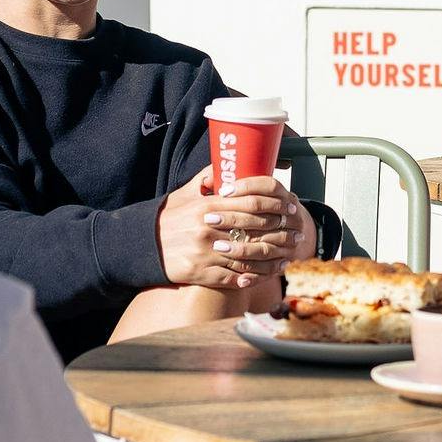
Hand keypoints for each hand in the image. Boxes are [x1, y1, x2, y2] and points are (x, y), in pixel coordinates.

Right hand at [155, 169, 317, 290]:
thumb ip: (206, 180)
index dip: (274, 205)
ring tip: (288, 258)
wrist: (144, 247)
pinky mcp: (201, 273)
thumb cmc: (167, 219)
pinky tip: (266, 275)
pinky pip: (234, 277)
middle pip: (254, 230)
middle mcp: (208, 229)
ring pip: (248, 257)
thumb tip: (223, 164)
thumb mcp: (184, 194)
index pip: (249, 203)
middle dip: (280, 232)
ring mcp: (206, 253)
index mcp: (207, 206)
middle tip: (297, 234)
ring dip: (272, 259)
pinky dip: (253, 277)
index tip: (289, 208)